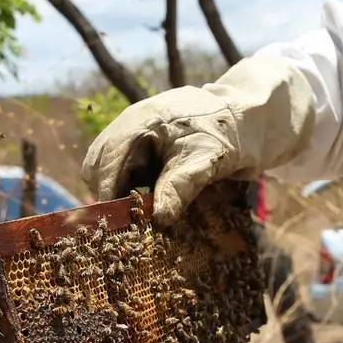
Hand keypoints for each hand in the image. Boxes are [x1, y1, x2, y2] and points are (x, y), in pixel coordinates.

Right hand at [81, 55, 314, 224]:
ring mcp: (132, 130)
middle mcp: (129, 123)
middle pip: (97, 166)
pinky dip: (128, 184)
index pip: (105, 163)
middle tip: (131, 221)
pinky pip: (121, 165)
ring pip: (105, 166)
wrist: (246, 116)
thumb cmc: (228, 135)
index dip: (108, 196)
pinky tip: (149, 197)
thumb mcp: (206, 162)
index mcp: (141, 122)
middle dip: (110, 195)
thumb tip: (159, 220)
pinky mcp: (139, 141)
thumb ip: (180, 187)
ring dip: (118, 191)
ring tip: (141, 210)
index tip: (118, 226)